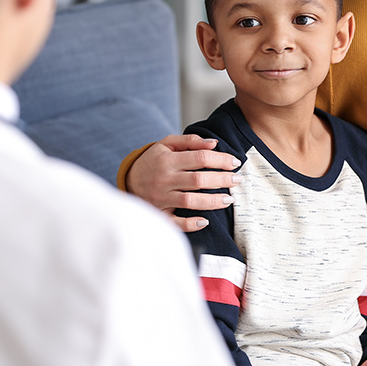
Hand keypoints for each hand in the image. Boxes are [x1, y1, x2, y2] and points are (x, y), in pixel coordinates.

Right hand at [126, 134, 240, 231]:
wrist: (128, 180)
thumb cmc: (153, 161)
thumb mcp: (166, 144)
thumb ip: (189, 141)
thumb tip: (214, 143)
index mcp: (168, 160)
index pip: (200, 158)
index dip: (220, 159)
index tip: (235, 162)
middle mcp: (165, 179)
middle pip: (199, 179)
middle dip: (222, 179)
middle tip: (238, 180)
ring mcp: (162, 198)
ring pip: (191, 201)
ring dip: (212, 201)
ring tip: (229, 199)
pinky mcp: (160, 213)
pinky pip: (176, 222)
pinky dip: (190, 224)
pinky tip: (205, 222)